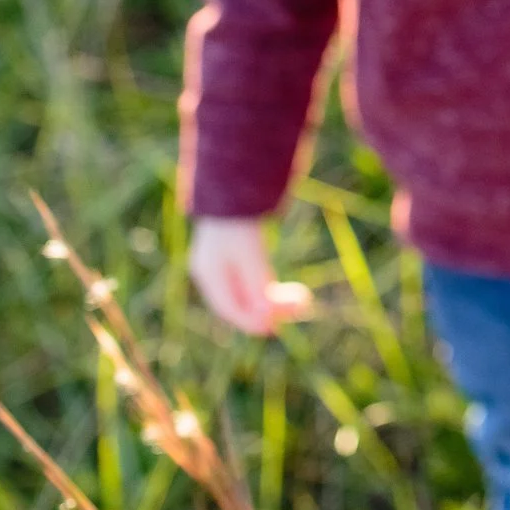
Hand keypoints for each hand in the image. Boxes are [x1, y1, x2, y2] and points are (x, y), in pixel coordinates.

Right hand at [187, 216, 312, 334]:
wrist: (235, 182)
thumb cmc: (240, 219)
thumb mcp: (251, 253)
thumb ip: (257, 284)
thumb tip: (266, 316)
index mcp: (209, 274)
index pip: (231, 309)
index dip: (255, 321)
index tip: (279, 327)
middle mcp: (210, 271)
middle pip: (239, 301)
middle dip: (268, 309)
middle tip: (301, 308)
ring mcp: (218, 261)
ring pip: (245, 291)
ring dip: (270, 297)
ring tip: (299, 298)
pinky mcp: (231, 251)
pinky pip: (247, 279)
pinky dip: (265, 286)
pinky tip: (280, 287)